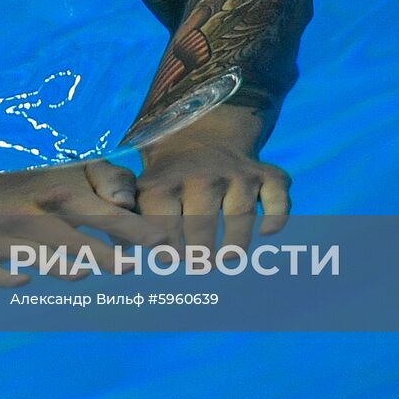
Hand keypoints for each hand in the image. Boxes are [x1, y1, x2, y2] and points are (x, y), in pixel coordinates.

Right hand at [0, 161, 164, 286]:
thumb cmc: (9, 177)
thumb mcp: (55, 165)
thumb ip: (99, 178)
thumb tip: (128, 202)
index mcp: (52, 193)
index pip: (105, 216)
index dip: (136, 232)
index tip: (162, 244)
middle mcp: (29, 218)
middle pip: (81, 249)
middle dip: (110, 260)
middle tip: (131, 269)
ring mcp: (1, 242)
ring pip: (48, 267)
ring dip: (70, 271)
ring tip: (83, 271)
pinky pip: (3, 279)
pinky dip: (18, 278)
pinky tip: (28, 275)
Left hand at [135, 113, 290, 260]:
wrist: (203, 132)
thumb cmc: (167, 175)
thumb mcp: (142, 186)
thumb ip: (129, 217)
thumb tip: (121, 249)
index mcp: (166, 182)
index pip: (163, 222)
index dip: (166, 247)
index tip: (168, 261)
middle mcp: (202, 177)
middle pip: (201, 222)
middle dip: (199, 252)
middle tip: (198, 266)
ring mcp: (237, 176)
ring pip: (239, 214)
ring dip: (235, 243)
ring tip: (226, 260)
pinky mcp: (266, 176)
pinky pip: (277, 197)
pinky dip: (276, 215)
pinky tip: (267, 232)